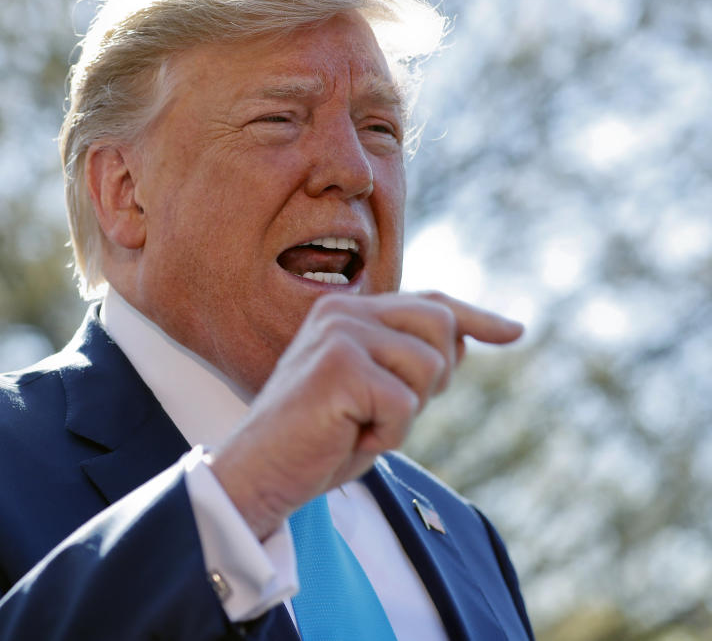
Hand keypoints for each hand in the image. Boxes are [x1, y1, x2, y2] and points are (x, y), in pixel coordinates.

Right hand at [208, 290, 523, 539]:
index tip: (514, 331)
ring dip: (405, 413)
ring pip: (428, 366)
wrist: (261, 472)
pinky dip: (387, 436)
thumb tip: (465, 338)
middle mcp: (342, 311)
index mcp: (346, 311)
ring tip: (360, 426)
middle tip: (388, 411)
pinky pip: (404, 404)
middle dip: (433, 377)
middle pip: (439, 325)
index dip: (475, 318)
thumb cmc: (316, 440)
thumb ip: (409, 361)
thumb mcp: (373, 395)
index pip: (426, 302)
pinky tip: (351, 439)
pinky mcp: (340, 367)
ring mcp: (340, 335)